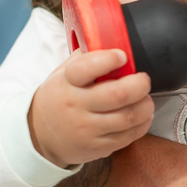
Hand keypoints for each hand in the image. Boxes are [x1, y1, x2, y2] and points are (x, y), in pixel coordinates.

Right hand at [29, 49, 153, 167]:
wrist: (40, 135)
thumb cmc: (60, 97)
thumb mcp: (63, 73)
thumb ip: (87, 57)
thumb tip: (115, 39)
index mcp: (67, 82)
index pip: (86, 69)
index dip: (108, 60)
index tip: (122, 56)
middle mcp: (76, 106)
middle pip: (118, 95)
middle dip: (140, 85)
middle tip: (143, 79)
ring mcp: (88, 129)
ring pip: (128, 117)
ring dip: (146, 105)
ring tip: (145, 98)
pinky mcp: (98, 147)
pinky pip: (129, 135)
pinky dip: (142, 123)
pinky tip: (142, 114)